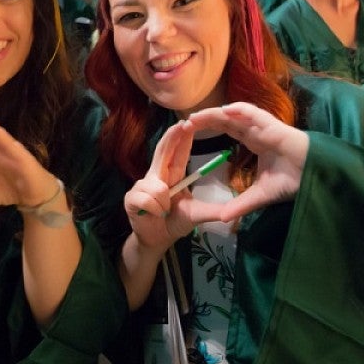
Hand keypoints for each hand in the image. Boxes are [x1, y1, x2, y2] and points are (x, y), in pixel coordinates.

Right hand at [124, 121, 211, 254]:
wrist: (156, 240)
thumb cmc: (174, 223)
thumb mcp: (196, 215)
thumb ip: (212, 210)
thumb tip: (232, 211)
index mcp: (170, 175)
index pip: (176, 153)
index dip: (182, 138)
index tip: (188, 123)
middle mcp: (155, 175)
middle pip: (161, 152)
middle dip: (171, 138)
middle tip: (182, 124)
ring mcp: (141, 185)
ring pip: (155, 185)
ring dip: (163, 200)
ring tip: (165, 211)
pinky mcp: (131, 198)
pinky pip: (146, 198)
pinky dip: (154, 208)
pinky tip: (155, 215)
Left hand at [185, 102, 307, 222]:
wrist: (315, 176)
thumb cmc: (293, 180)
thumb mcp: (261, 195)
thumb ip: (241, 204)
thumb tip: (222, 219)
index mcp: (254, 141)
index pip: (226, 129)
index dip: (209, 128)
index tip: (189, 131)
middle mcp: (256, 130)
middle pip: (226, 120)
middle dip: (206, 119)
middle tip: (184, 122)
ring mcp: (264, 126)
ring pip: (235, 114)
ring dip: (214, 114)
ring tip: (195, 117)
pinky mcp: (273, 126)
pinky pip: (253, 114)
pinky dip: (238, 111)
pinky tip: (223, 112)